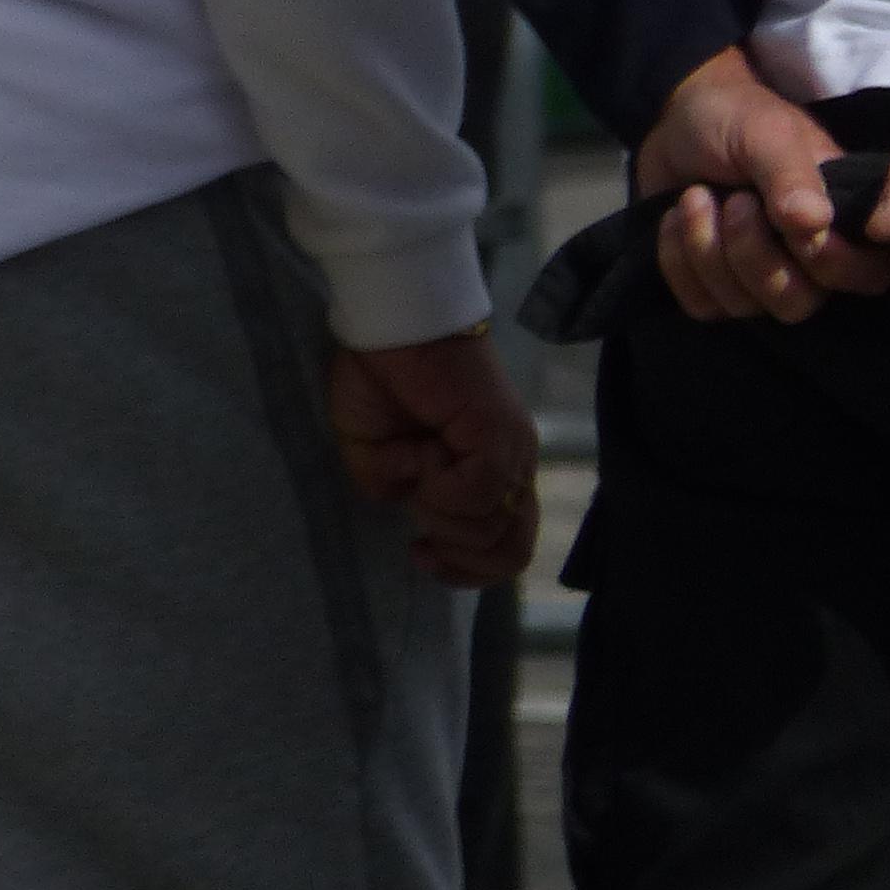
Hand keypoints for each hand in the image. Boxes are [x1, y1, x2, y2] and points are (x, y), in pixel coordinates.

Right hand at [329, 330, 537, 587]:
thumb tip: (418, 503)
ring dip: (441, 515)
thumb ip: (397, 487)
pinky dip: (440, 489)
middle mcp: (513, 467)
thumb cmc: (380, 377)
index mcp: (491, 473)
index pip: (506, 550)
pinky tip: (420, 457)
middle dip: (457, 557)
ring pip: (493, 529)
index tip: (418, 553)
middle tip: (419, 536)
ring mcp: (512, 452)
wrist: (390, 319)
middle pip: (510, 551)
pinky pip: (476, 493)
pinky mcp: (500, 435)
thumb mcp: (376, 453)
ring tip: (416, 468)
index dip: (464, 571)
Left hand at [637, 47, 889, 321]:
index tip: (782, 214)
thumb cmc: (735, 120)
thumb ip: (791, 175)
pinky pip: (700, 304)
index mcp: (842, 224)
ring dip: (706, 247)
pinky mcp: (711, 285)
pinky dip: (677, 261)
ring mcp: (757, 278)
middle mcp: (808, 261)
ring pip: (743, 307)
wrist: (673, 121)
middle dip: (751, 252)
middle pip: (796, 303)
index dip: (824, 258)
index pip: (863, 275)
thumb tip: (812, 223)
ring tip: (695, 197)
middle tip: (733, 200)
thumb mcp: (766, 134)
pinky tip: (673, 219)